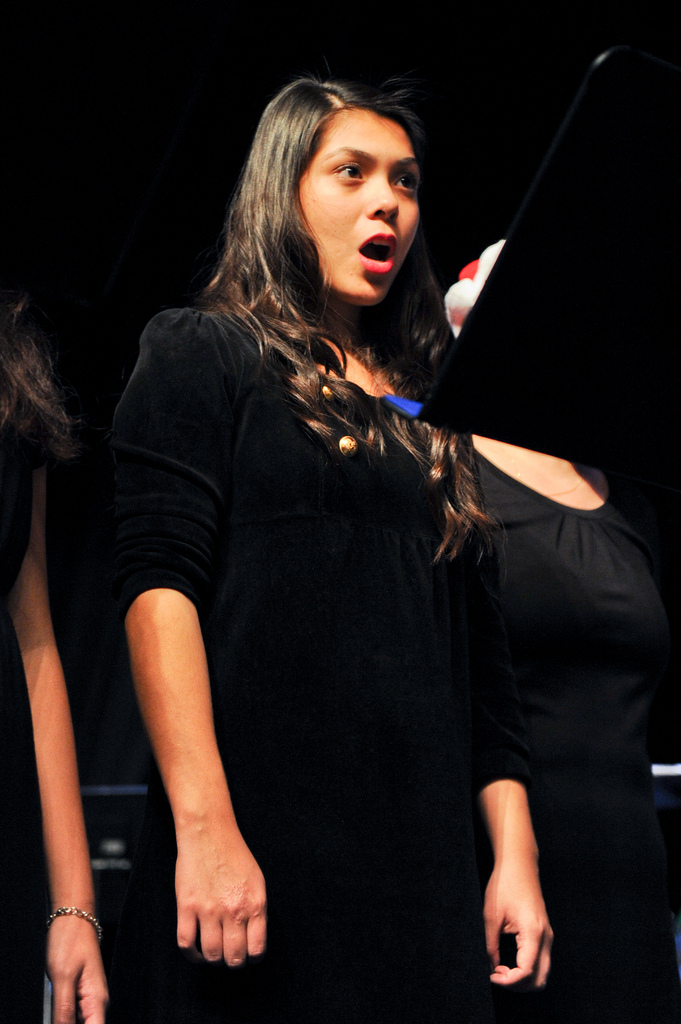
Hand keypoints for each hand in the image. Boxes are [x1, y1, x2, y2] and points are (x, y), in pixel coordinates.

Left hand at [46, 915, 107, 1023]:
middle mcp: (97, 1001)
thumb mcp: (62, 978)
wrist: (72, 918)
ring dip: (65, 1020)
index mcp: (97, 1000)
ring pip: (79, 1022)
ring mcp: (89, 997)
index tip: (63, 1022)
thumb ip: (64, 1011)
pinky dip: (63, 1015)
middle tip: (56, 1008)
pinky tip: (54, 1007)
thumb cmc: (70, 941)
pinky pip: (74, 1014)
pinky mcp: (80, 993)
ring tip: (56, 998)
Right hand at [175, 821, 266, 966]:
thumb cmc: (234, 855)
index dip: (251, 957)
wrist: (209, 833)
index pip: (256, 950)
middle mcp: (234, 910)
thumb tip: (253, 938)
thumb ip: (257, 910)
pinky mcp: (187, 906)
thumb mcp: (257, 881)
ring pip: (212, 955)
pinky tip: (195, 950)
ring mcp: (209, 909)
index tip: (246, 954)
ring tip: (213, 952)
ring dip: (213, 959)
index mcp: (255, 904)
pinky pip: (186, 943)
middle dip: (232, 961)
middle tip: (229, 955)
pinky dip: (191, 954)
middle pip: (234, 957)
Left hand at [484, 855, 551, 990]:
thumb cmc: (505, 885)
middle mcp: (546, 937)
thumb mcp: (491, 916)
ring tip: (501, 970)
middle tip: (496, 975)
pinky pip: (540, 962)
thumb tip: (490, 968)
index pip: (527, 972)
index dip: (508, 981)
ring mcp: (548, 936)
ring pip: (542, 973)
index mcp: (534, 933)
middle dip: (518, 985)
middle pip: (540, 979)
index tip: (491, 976)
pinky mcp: (544, 934)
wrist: (519, 865)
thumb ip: (491, 945)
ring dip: (523, 979)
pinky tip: (509, 963)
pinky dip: (527, 970)